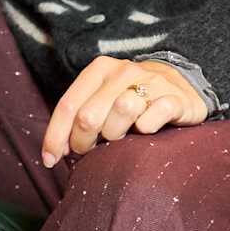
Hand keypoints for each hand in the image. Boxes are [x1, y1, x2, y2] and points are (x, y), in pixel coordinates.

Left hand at [41, 55, 208, 165]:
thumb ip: (78, 117)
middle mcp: (123, 72)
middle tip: (91, 150)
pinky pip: (152, 119)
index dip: (55, 137)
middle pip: (89, 116)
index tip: (50, 161)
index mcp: (100, 70)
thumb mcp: (102, 99)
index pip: (68, 106)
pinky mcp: (174, 97)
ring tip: (120, 137)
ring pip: (120, 112)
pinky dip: (145, 129)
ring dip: (115, 134)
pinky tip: (145, 131)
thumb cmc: (132, 99)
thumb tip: (54, 151)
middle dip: (83, 142)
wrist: (180, 84)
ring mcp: (151, 82)